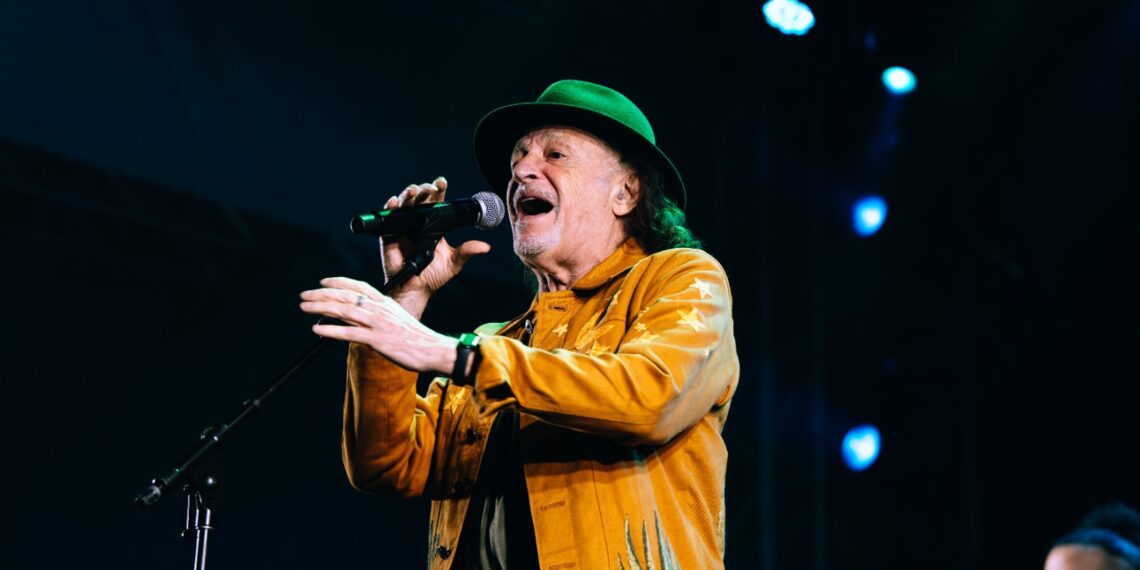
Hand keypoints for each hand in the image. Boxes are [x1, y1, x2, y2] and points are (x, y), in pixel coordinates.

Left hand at [299, 276, 455, 374]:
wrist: (432, 349)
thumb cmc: (416, 337)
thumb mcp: (397, 318)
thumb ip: (380, 314)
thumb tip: (362, 315)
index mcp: (385, 302)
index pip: (358, 286)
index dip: (338, 282)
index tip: (323, 282)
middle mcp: (379, 309)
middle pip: (345, 296)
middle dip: (321, 294)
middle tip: (304, 295)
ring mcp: (377, 324)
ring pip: (343, 311)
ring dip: (320, 308)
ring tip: (304, 307)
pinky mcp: (377, 340)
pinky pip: (349, 333)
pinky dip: (331, 331)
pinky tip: (317, 329)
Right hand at [380, 176, 490, 318]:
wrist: (415, 289)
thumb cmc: (433, 276)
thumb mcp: (454, 263)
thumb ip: (467, 251)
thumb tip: (485, 247)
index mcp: (434, 226)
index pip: (436, 203)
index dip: (438, 191)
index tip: (442, 183)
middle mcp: (418, 223)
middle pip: (420, 200)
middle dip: (424, 190)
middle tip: (430, 189)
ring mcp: (404, 227)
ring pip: (405, 205)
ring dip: (408, 195)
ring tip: (414, 190)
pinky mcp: (390, 234)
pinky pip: (389, 217)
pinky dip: (391, 207)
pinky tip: (395, 201)